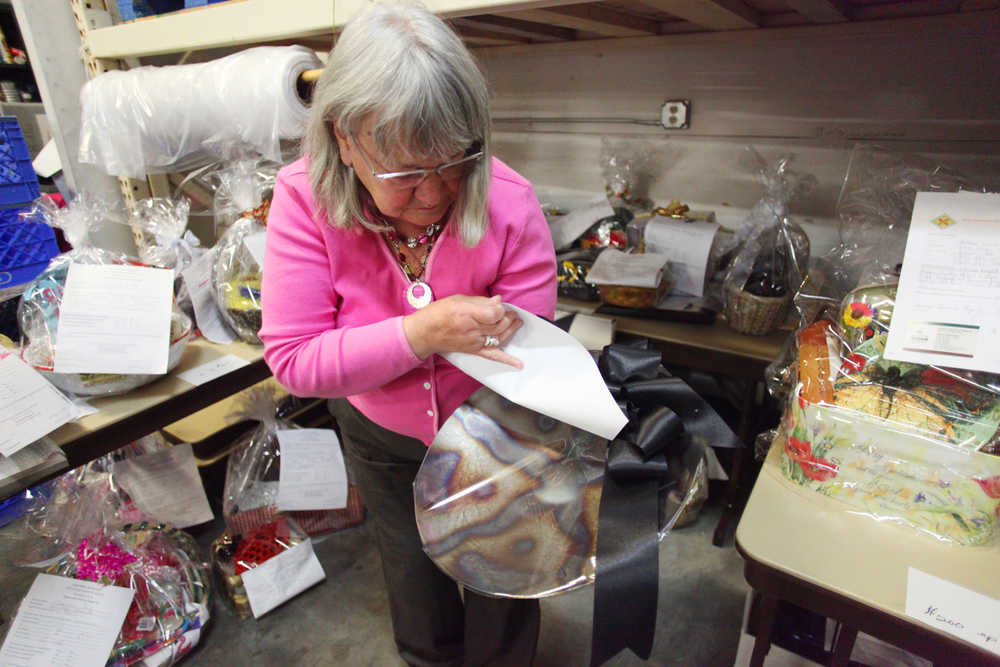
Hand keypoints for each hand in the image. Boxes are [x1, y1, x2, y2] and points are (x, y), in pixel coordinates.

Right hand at [403, 295, 523, 367]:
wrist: (424, 333)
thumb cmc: (438, 314)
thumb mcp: (457, 299)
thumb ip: (480, 301)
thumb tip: (498, 301)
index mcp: (467, 314)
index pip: (493, 313)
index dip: (501, 308)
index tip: (500, 305)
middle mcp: (472, 330)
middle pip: (499, 325)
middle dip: (508, 317)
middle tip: (512, 312)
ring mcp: (474, 342)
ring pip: (499, 337)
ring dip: (511, 329)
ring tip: (517, 322)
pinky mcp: (474, 351)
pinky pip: (492, 356)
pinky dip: (506, 360)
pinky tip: (518, 363)